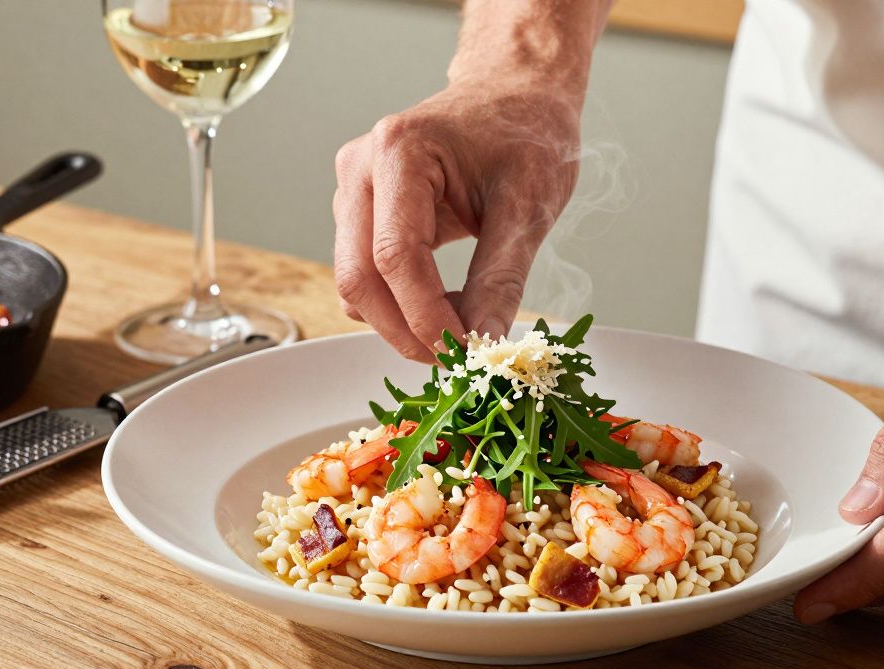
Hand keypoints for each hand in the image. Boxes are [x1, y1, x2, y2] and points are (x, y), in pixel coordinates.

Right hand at [332, 82, 581, 359]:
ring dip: (400, 322)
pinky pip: (363, 276)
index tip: (465, 351)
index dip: (426, 316)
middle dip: (405, 330)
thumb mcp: (530, 204)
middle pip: (359, 277)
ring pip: (355, 284)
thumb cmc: (526, 133)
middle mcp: (361, 168)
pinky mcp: (358, 212)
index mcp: (399, 150)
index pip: (395, 256)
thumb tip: (483, 341)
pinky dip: (397, 306)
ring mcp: (353, 190)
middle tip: (458, 358)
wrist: (515, 95)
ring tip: (460, 327)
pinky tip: (444, 304)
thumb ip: (502, 276)